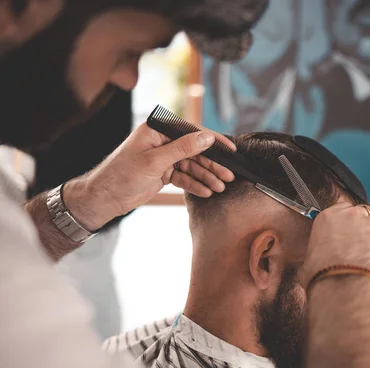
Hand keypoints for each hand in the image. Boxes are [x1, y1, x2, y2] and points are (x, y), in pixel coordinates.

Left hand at [62, 123, 235, 230]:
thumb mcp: (154, 161)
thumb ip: (182, 149)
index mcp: (157, 130)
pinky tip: (206, 192)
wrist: (103, 199)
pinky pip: (184, 177)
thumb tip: (206, 138)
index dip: (213, 142)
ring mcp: (163, 158)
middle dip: (212, 165)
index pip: (191, 132)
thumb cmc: (120, 175)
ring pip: (192, 166)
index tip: (230, 151)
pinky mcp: (163, 173)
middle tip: (228, 176)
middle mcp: (162, 141)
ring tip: (219, 187)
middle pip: (195, 151)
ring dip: (206, 177)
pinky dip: (195, 184)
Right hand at [299, 202, 369, 288]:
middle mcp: (352, 215)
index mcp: (329, 217)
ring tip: (368, 263)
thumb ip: (319, 250)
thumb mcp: (310, 259)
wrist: (343, 289)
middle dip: (362, 229)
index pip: (341, 209)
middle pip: (363, 215)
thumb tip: (319, 259)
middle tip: (357, 248)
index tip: (346, 233)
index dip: (346, 223)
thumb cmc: (322, 277)